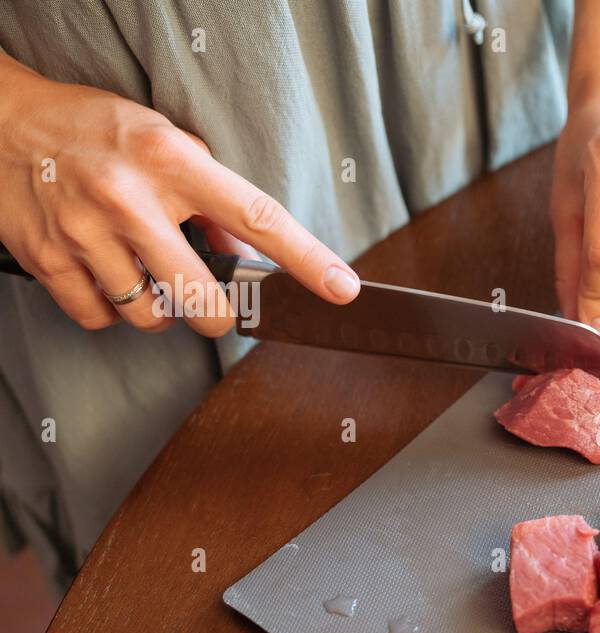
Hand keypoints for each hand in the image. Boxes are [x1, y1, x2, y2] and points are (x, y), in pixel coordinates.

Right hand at [0, 59, 358, 335]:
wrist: (3, 122)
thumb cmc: (95, 131)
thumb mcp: (165, 142)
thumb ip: (211, 197)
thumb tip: (246, 254)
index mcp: (171, 162)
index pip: (258, 218)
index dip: (307, 260)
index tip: (342, 289)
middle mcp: (129, 198)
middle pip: (202, 298)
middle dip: (217, 315)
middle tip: (211, 301)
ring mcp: (85, 232)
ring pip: (152, 317)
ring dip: (161, 311)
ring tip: (147, 275)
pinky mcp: (48, 259)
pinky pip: (102, 319)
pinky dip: (113, 311)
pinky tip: (109, 279)